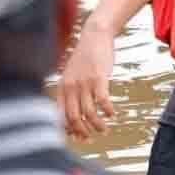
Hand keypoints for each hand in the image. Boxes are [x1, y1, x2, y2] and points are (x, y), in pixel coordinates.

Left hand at [57, 25, 116, 140]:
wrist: (94, 35)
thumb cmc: (84, 57)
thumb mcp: (71, 74)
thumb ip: (70, 92)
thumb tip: (74, 114)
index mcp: (62, 88)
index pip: (60, 116)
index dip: (68, 131)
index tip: (78, 138)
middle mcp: (71, 87)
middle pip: (74, 118)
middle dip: (83, 132)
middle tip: (91, 139)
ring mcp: (85, 82)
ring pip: (89, 113)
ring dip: (98, 125)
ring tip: (105, 130)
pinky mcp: (99, 77)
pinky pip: (103, 101)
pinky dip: (108, 111)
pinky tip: (113, 114)